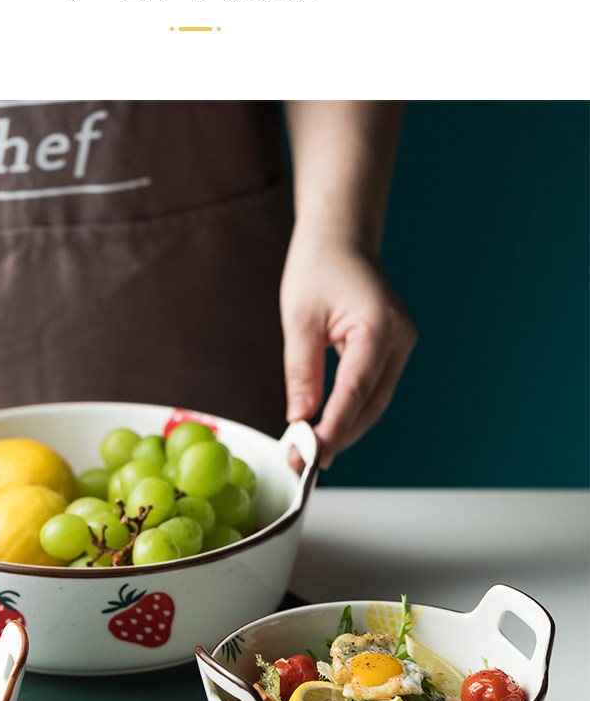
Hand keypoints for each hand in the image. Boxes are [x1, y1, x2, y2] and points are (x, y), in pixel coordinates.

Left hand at [280, 231, 416, 470]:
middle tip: (302, 463)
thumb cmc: (319, 267)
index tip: (311, 455)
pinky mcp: (392, 352)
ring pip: (374, 403)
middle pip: (371, 405)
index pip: (356, 391)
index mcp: (379, 327)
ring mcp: (401, 347)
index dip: (334, 428)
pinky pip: (372, 391)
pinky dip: (349, 412)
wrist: (341, 238)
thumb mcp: (299, 319)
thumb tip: (300, 417)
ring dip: (344, 430)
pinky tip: (325, 429)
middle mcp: (400, 340)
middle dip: (338, 437)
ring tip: (309, 453)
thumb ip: (302, 371)